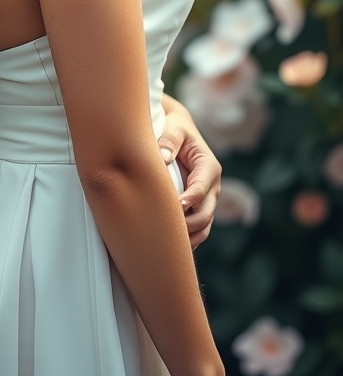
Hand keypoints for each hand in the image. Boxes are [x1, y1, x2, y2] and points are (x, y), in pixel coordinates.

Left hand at [160, 98, 221, 249]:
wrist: (179, 132)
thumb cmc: (176, 129)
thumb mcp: (174, 129)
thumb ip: (169, 141)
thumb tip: (162, 158)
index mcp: (209, 167)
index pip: (201, 189)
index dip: (190, 199)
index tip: (177, 206)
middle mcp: (212, 186)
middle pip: (205, 213)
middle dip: (188, 223)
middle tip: (166, 229)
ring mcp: (207, 199)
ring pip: (204, 225)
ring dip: (189, 236)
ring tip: (168, 245)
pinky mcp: (199, 207)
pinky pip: (198, 228)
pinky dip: (188, 239)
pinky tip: (171, 247)